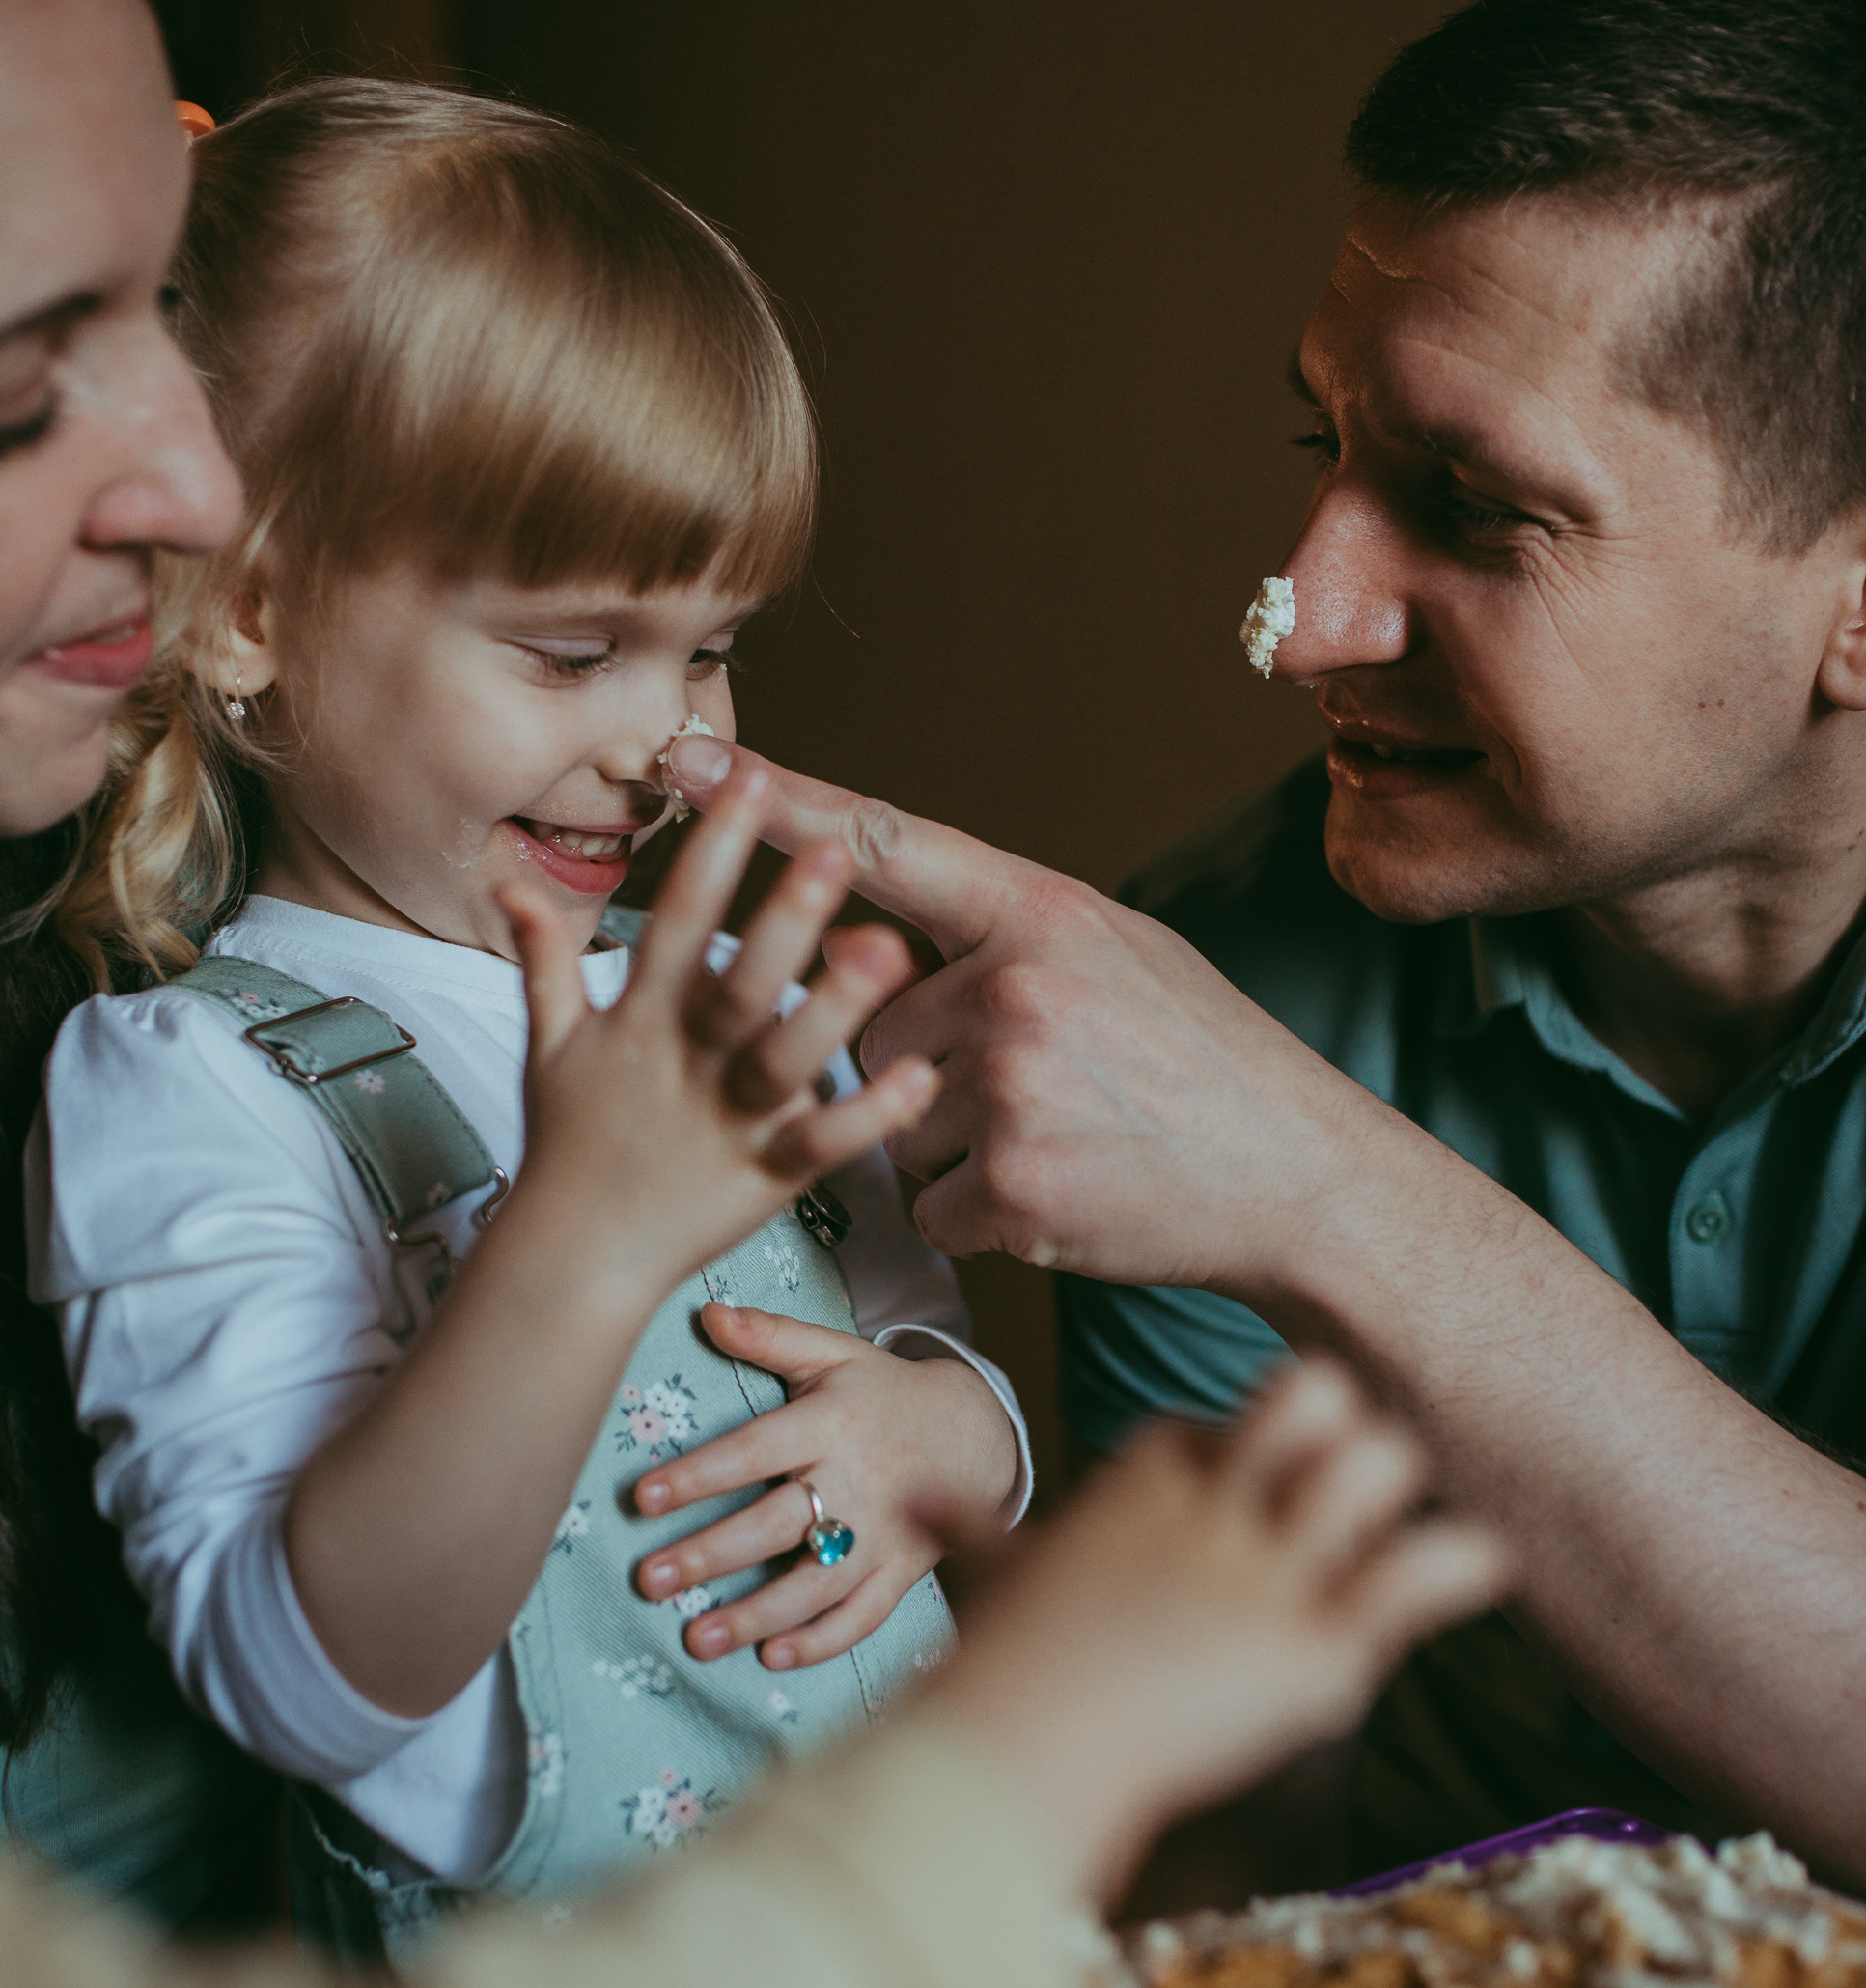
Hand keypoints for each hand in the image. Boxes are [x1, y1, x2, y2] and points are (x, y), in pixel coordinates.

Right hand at [493, 766, 938, 1302]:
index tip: (745, 782)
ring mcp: (727, 1123)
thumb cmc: (570, 1146)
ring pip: (785, 1060)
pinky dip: (869, 1116)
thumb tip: (513, 889)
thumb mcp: (548, 1047)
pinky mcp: (765, 1179)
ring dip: (836, 1009)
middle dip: (782, 920)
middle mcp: (685, 1065)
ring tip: (889, 952)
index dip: (711, 854)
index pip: (678, 922)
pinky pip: (822, 1145)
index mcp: (640, 1021)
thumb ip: (544, 962)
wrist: (575, 1258)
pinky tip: (918, 1078)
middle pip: (737, 985)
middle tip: (831, 854)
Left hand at [629, 1305, 1019, 1666]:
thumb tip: (705, 1311)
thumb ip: (771, 1335)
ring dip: (754, 1616)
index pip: (754, 1452)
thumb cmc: (882, 1392)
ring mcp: (883, 1534)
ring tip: (696, 1638)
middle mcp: (857, 1483)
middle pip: (776, 1526)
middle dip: (710, 1556)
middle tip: (650, 1579)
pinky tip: (771, 1658)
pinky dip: (820, 1642)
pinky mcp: (901, 1572)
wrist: (974, 1432)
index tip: (643, 1498)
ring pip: (814, 1585)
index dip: (699, 1476)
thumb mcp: (833, 1353)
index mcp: (831, 1424)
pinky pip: (862, 1617)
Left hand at [661, 735, 1371, 1290]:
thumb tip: (889, 945)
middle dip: (928, 1068)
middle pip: (877, 1025)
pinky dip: (984, 1216)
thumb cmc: (1207, 1066)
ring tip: (1065, 1139)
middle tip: (1042, 1086)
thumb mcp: (1121, 953)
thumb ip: (1005, 936)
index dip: (778, 807)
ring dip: (957, 1145)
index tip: (686, 771)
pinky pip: (932, 1203)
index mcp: (1042, 910)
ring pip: (897, 1121)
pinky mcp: (1012, 1186)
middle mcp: (1016, 986)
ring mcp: (1013, 1086)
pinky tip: (1063, 1195)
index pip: (882, 845)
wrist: (1301, 1180)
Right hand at [935, 1356, 1506, 1901]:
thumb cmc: (1007, 1672)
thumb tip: (913, 1500)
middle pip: (1313, 1393)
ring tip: (1394, 1534)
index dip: (1243, 1455)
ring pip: (1378, 1461)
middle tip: (1342, 1492)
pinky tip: (1481, 1564)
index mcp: (1144, 1482)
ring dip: (1397, 1489)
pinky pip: (1422, 1572)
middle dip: (1339, 1429)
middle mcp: (1216, 1508)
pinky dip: (1462, 1561)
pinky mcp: (1317, 1647)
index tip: (1243, 1503)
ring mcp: (1269, 1572)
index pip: (1216, 1422)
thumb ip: (970, 1532)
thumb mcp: (993, 1579)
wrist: (1020, 1748)